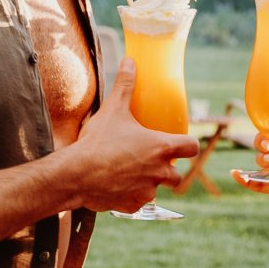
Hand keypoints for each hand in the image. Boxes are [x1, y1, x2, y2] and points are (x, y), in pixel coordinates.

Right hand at [69, 59, 201, 212]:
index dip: (188, 144)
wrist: (76, 174)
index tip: (181, 142)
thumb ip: (125, 85)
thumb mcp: (113, 109)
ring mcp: (147, 192)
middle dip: (168, 168)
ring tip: (129, 172)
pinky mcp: (132, 206)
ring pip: (156, 189)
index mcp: (161, 148)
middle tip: (150, 159)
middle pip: (178, 175)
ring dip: (148, 182)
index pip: (192, 147)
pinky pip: (138, 202)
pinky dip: (131, 195)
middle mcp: (160, 172)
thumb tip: (129, 61)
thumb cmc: (98, 141)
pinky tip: (116, 185)